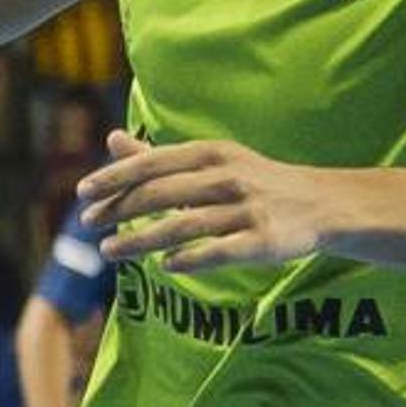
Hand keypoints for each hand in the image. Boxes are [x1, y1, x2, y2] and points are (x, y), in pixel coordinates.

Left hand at [79, 129, 335, 274]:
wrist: (323, 204)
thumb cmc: (254, 182)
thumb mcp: (210, 161)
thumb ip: (158, 157)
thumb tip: (112, 139)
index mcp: (212, 154)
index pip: (154, 163)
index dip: (116, 177)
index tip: (83, 193)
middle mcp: (228, 177)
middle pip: (162, 193)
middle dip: (119, 209)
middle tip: (89, 224)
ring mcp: (247, 209)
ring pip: (183, 225)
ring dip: (140, 240)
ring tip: (108, 251)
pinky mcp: (263, 240)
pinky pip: (219, 251)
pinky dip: (189, 258)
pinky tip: (163, 266)